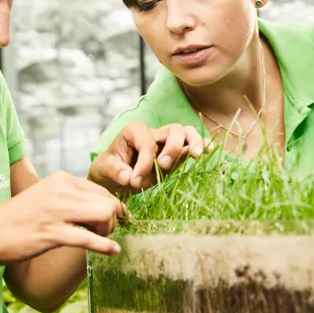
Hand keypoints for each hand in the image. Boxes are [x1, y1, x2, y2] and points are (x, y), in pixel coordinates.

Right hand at [0, 171, 125, 267]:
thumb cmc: (16, 219)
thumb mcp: (44, 197)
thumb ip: (68, 197)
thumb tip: (97, 207)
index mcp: (60, 179)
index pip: (100, 190)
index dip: (111, 207)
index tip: (110, 220)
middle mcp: (61, 189)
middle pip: (107, 201)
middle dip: (113, 219)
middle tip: (104, 233)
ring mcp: (57, 210)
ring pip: (104, 215)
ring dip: (109, 231)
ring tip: (102, 240)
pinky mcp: (52, 233)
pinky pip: (90, 239)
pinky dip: (106, 246)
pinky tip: (113, 251)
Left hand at [88, 122, 209, 193]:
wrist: (114, 178)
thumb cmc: (109, 169)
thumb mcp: (104, 169)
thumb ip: (115, 170)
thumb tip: (128, 176)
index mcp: (134, 131)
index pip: (147, 143)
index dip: (144, 162)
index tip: (134, 182)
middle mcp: (153, 133)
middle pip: (173, 130)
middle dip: (172, 147)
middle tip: (164, 166)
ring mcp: (166, 143)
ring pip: (186, 133)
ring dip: (193, 143)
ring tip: (197, 155)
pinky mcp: (175, 155)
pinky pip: (190, 146)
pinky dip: (201, 146)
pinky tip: (210, 150)